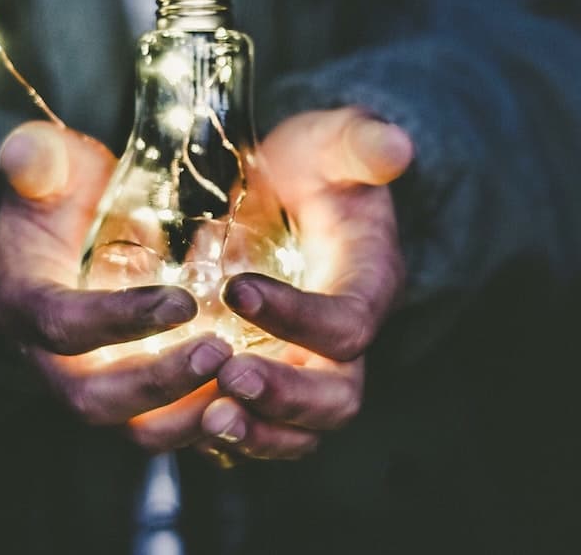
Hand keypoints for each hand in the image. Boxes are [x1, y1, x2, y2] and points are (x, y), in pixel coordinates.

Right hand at [0, 121, 232, 449]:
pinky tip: (252, 399)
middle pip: (94, 398)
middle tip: (221, 352)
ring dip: (188, 415)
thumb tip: (24, 152)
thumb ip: (38, 159)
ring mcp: (90, 383)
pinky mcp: (128, 397)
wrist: (64, 233)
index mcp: (23, 303)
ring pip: (132, 428)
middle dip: (158, 383)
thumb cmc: (61, 195)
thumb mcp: (48, 167)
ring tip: (245, 383)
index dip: (119, 320)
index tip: (183, 302)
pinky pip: (163, 427)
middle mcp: (49, 360)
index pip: (62, 325)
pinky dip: (206, 422)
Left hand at [199, 108, 412, 461]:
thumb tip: (396, 146)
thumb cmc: (314, 167)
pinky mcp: (271, 379)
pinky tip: (184, 420)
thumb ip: (361, 143)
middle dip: (285, 396)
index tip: (236, 289)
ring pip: (299, 430)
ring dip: (256, 433)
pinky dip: (227, 438)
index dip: (298, 316)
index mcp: (367, 285)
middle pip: (336, 397)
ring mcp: (307, 367)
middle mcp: (343, 341)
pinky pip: (259, 429)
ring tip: (208, 418)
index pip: (347, 323)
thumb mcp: (334, 142)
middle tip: (228, 377)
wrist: (293, 193)